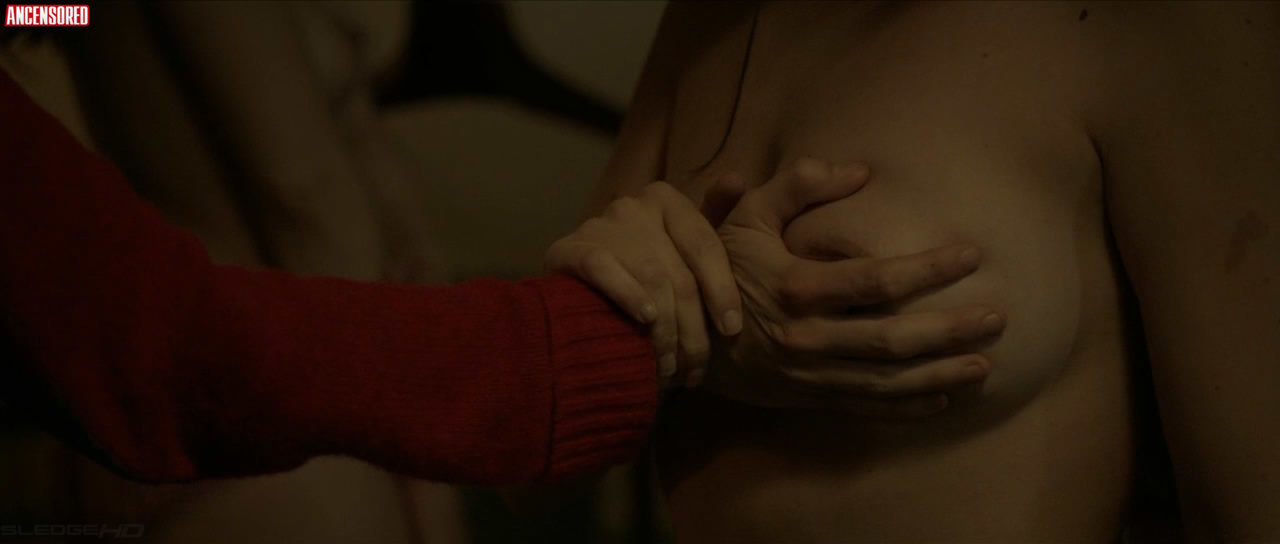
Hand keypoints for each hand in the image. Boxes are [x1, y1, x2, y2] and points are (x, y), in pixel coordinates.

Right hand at [545, 182, 746, 386]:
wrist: (574, 290)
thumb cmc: (641, 270)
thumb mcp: (681, 246)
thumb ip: (714, 219)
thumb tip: (737, 179)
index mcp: (666, 200)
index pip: (704, 245)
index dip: (722, 290)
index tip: (731, 330)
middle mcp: (633, 206)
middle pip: (678, 272)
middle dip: (691, 327)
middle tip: (695, 368)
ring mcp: (600, 226)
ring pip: (649, 278)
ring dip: (664, 330)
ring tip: (670, 366)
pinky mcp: (568, 249)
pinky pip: (605, 270)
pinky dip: (628, 295)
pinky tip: (644, 319)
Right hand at [702, 158, 1005, 417]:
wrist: (683, 335)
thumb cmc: (723, 267)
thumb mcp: (748, 216)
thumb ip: (798, 185)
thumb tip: (857, 170)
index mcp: (796, 286)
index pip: (875, 279)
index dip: (927, 269)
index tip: (971, 255)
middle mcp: (806, 336)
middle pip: (892, 338)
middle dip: (948, 329)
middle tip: (997, 317)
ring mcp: (808, 374)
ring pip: (885, 381)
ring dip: (939, 374)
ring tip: (985, 365)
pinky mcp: (807, 397)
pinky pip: (865, 407)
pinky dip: (906, 407)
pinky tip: (944, 399)